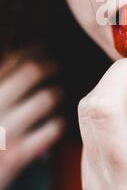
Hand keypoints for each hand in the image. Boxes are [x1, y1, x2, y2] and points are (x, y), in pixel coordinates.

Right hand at [0, 50, 64, 189]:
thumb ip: (1, 71)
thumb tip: (12, 34)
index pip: (12, 57)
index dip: (34, 49)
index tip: (43, 50)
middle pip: (32, 70)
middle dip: (51, 64)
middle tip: (56, 66)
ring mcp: (4, 132)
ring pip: (46, 97)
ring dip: (57, 92)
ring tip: (55, 92)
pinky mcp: (17, 156)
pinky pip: (52, 129)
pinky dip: (58, 122)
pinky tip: (54, 122)